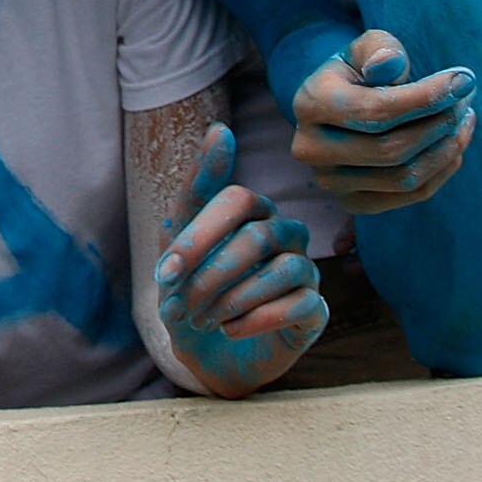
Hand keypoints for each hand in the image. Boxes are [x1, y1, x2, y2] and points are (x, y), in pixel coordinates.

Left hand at [152, 124, 326, 397]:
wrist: (206, 353)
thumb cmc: (191, 291)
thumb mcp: (177, 246)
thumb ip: (195, 192)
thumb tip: (221, 129)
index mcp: (253, 210)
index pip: (237, 199)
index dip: (198, 236)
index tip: (165, 270)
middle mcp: (285, 234)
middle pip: (257, 238)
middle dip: (209, 275)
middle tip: (178, 306)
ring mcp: (306, 271)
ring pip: (285, 270)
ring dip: (233, 299)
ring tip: (203, 319)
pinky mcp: (315, 311)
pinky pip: (301, 304)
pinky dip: (257, 319)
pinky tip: (229, 329)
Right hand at [288, 30, 476, 212]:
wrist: (341, 107)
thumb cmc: (361, 71)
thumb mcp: (367, 48)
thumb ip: (380, 49)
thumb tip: (390, 65)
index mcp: (310, 104)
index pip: (377, 110)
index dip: (426, 98)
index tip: (465, 80)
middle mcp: (311, 149)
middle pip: (393, 149)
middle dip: (440, 124)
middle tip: (465, 100)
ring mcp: (330, 183)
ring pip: (405, 178)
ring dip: (446, 149)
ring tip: (464, 120)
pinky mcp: (354, 203)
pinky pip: (411, 195)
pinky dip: (442, 171)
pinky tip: (454, 144)